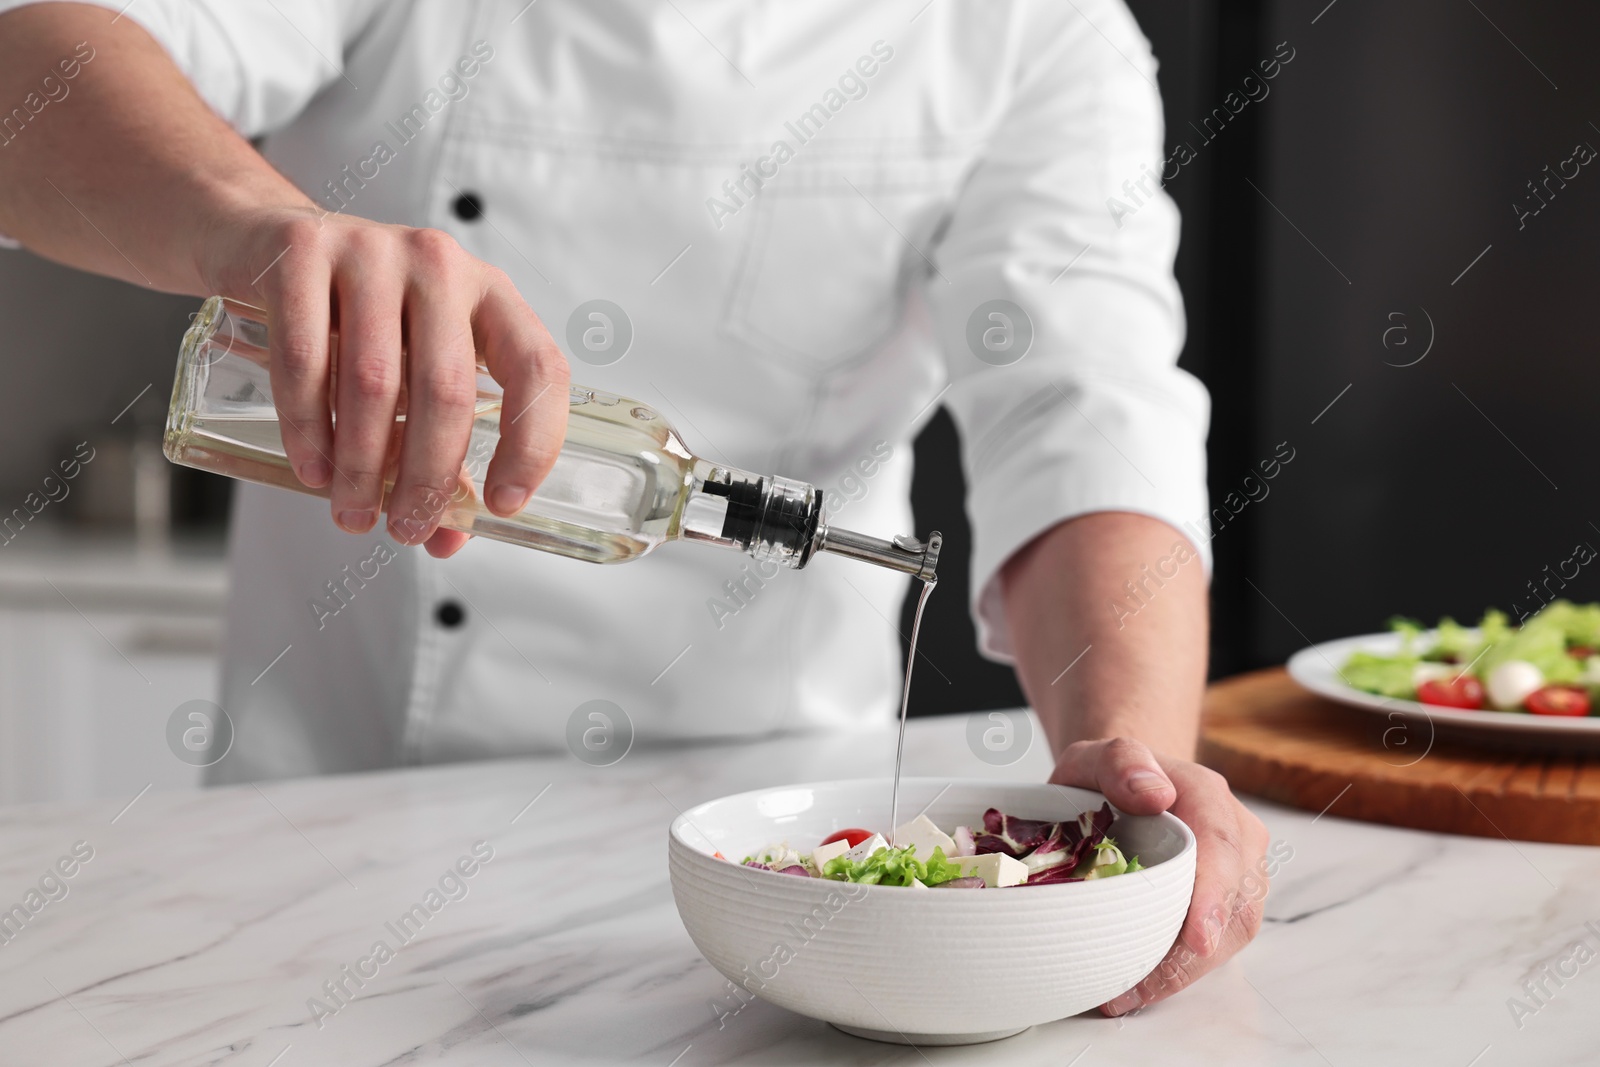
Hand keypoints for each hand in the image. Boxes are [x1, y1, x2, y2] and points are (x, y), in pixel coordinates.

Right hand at [198, 205, 569, 557]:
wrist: (259, 241)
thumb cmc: (352, 317)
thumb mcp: (410, 369)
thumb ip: (433, 447)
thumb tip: (446, 537)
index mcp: (490, 294)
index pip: (537, 368)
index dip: (532, 442)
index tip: (503, 505)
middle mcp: (440, 265)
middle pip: (448, 389)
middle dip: (427, 475)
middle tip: (405, 528)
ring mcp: (371, 251)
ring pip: (375, 381)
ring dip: (363, 464)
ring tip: (354, 512)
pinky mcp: (302, 253)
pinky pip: (307, 357)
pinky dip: (308, 425)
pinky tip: (313, 469)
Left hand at [1049, 737, 1270, 1015]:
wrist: (1131, 785)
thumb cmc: (1114, 775)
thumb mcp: (1100, 754)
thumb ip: (1123, 760)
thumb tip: (1153, 792)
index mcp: (1207, 794)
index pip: (1221, 845)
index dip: (1213, 893)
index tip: (1197, 936)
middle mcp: (1236, 836)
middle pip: (1233, 902)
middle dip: (1190, 952)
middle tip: (1138, 988)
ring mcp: (1238, 875)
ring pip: (1229, 933)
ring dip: (1182, 971)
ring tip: (1126, 995)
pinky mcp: (1226, 907)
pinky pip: (1216, 946)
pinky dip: (1179, 971)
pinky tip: (1137, 988)